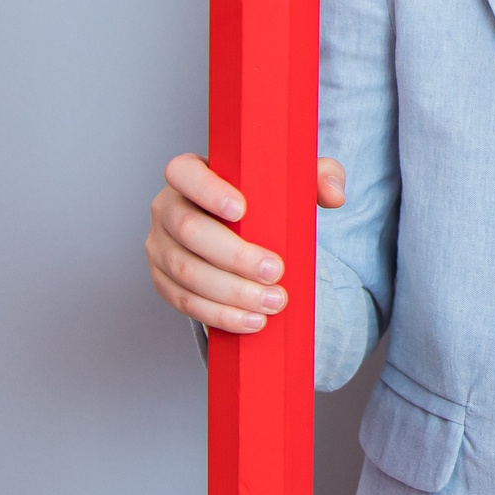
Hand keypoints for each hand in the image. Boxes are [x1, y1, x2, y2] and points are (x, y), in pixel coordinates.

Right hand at [147, 152, 347, 331]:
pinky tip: (252, 321)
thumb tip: (334, 195)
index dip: (208, 191)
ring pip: (187, 273)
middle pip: (189, 230)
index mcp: (188, 174)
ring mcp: (160, 247)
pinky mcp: (163, 281)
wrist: (240, 231)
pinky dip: (220, 315)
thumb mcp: (291, 180)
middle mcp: (166, 208)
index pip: (184, 173)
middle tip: (276, 272)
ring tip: (273, 303)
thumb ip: (318, 176)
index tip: (242, 209)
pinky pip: (185, 302)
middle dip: (234, 256)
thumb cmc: (261, 198)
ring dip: (232, 293)